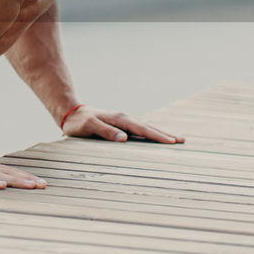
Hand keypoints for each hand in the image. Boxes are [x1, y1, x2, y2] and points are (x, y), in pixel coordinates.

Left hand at [61, 105, 183, 143]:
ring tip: (175, 139)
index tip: (172, 142)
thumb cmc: (78, 122)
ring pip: (145, 128)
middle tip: (182, 141)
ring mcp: (123, 121)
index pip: (142, 129)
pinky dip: (150, 134)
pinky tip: (155, 138)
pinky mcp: (120, 125)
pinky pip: (139, 130)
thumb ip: (105, 131)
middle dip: (165, 134)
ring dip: (160, 133)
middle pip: (148, 127)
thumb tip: (124, 138)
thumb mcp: (89, 127)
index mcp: (119, 119)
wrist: (70, 112)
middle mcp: (124, 119)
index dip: (157, 136)